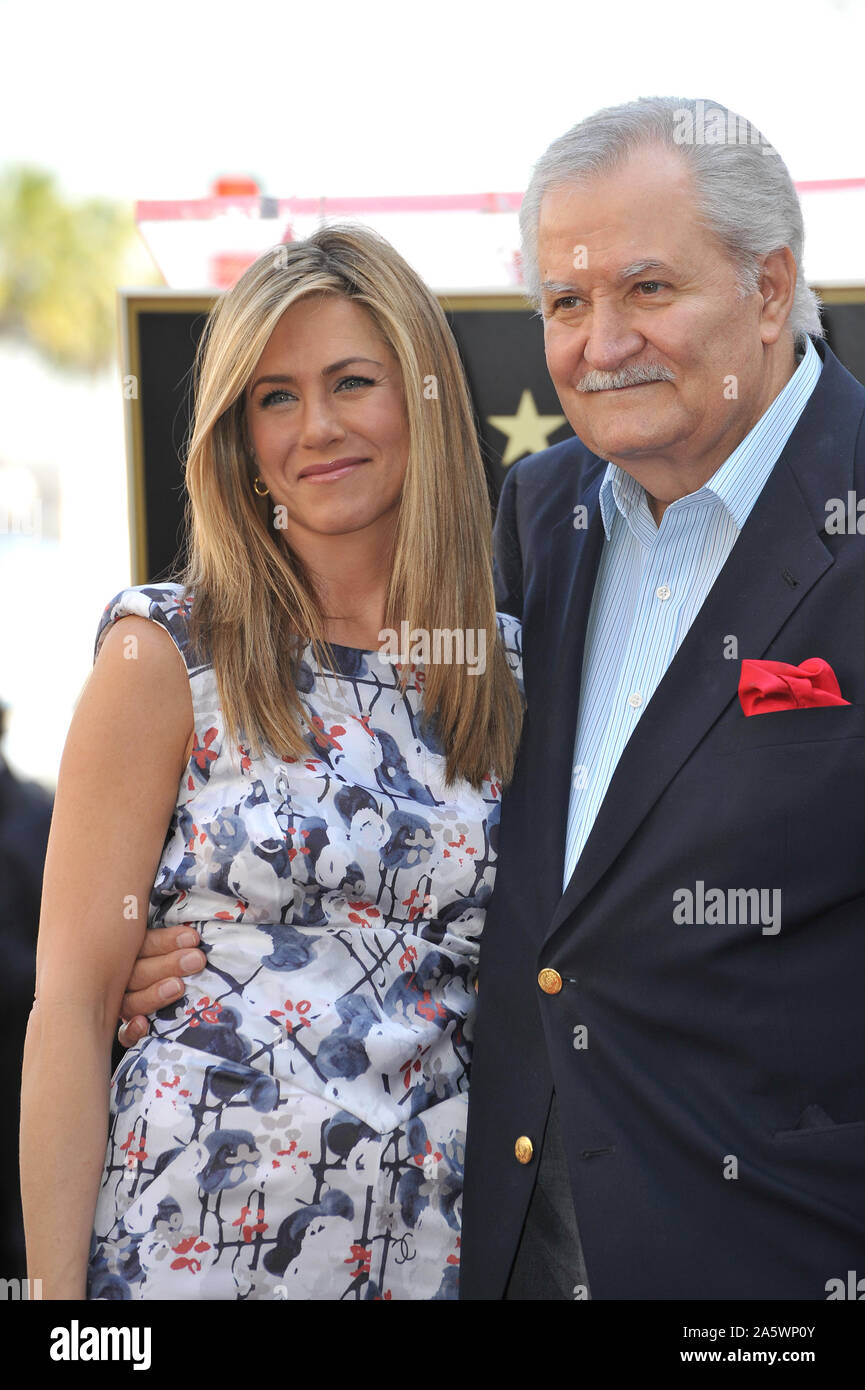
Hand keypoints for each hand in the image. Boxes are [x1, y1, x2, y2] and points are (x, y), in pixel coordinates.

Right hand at [117, 926, 204, 1047]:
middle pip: (136, 973)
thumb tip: (189, 929)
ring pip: (131, 1001)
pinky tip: (143, 1024)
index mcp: (126, 952)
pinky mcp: (127, 1031)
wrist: (148, 999)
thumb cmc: (168, 959)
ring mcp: (119, 1005)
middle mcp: (119, 978)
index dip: (165, 941)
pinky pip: (124, 1035)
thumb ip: (164, 937)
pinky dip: (131, 1031)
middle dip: (168, 965)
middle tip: (196, 959)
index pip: (140, 945)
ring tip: (179, 986)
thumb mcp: (158, 937)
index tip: (192, 938)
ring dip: (154, 994)